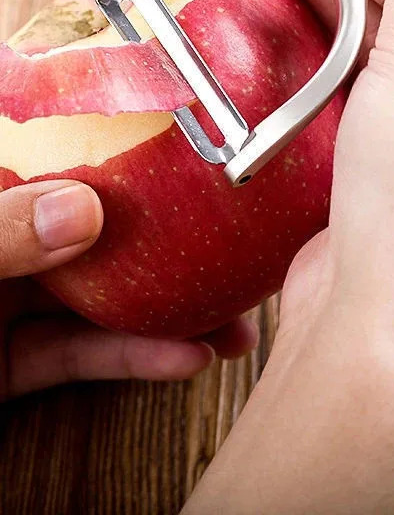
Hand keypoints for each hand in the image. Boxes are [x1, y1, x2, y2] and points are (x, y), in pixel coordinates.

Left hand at [0, 180, 256, 399]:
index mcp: (0, 199)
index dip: (135, 157)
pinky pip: (84, 356)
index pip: (73, 163)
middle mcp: (17, 249)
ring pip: (111, 303)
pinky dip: (136, 359)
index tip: (198, 163)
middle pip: (112, 240)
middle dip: (180, 250)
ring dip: (175, 316)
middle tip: (242, 256)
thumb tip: (86, 208)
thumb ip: (4, 231)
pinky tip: (187, 358)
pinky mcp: (17, 363)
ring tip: (237, 328)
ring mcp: (15, 306)